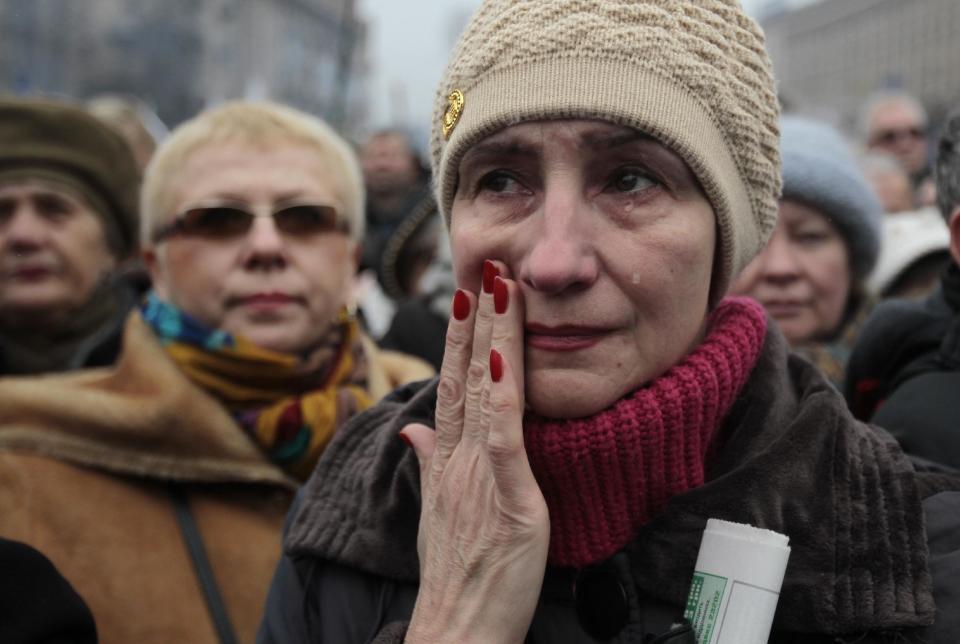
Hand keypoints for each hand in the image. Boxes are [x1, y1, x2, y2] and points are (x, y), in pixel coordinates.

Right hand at [401, 261, 549, 643]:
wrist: (456, 630)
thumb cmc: (455, 572)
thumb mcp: (438, 509)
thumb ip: (429, 461)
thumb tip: (413, 426)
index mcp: (447, 458)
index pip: (450, 383)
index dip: (457, 335)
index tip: (466, 291)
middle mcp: (458, 458)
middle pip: (464, 375)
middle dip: (475, 318)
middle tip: (485, 264)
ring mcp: (479, 476)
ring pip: (484, 395)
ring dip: (490, 338)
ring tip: (496, 289)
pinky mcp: (508, 501)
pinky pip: (504, 443)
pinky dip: (502, 401)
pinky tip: (505, 362)